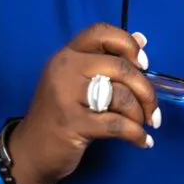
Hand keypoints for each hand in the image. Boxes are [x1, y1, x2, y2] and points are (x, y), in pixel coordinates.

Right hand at [7, 23, 159, 183]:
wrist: (31, 151)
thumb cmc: (60, 115)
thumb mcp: (77, 82)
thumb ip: (106, 61)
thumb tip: (141, 39)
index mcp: (67, 55)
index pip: (101, 32)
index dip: (128, 44)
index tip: (143, 65)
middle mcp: (64, 69)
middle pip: (121, 67)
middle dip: (146, 90)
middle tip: (152, 109)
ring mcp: (66, 95)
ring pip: (121, 96)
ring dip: (141, 114)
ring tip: (143, 125)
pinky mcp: (72, 123)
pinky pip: (117, 125)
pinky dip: (136, 134)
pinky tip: (142, 141)